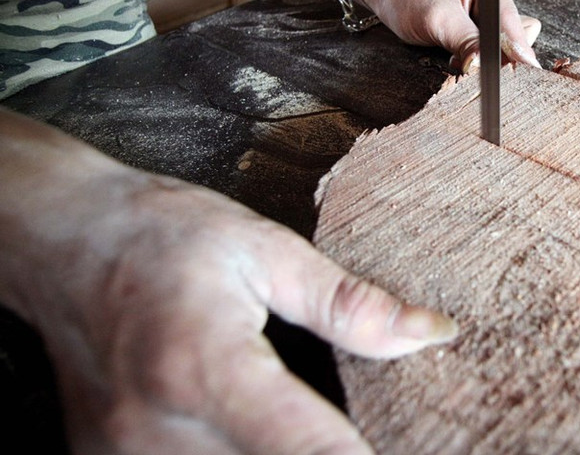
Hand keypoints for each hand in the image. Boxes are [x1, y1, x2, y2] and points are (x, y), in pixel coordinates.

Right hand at [0, 111, 456, 453]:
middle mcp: (158, 430)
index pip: (304, 446)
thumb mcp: (264, 249)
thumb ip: (349, 304)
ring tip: (306, 428)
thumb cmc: (162, 233)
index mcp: (205, 366)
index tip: (416, 451)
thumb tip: (427, 333)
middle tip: (360, 431)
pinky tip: (251, 439)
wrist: (64, 239)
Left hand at [366, 0, 541, 73]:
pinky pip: (488, 52)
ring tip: (456, 53)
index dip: (516, 46)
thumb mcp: (438, 21)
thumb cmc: (409, 0)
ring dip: (483, 58)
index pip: (512, 20)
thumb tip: (485, 64)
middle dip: (497, 54)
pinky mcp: (479, 29)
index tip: (522, 68)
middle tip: (472, 60)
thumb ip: (467, 42)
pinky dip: (474, 59)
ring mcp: (487, 14)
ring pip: (502, 47)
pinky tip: (456, 54)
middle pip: (514, 35)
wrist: (391, 0)